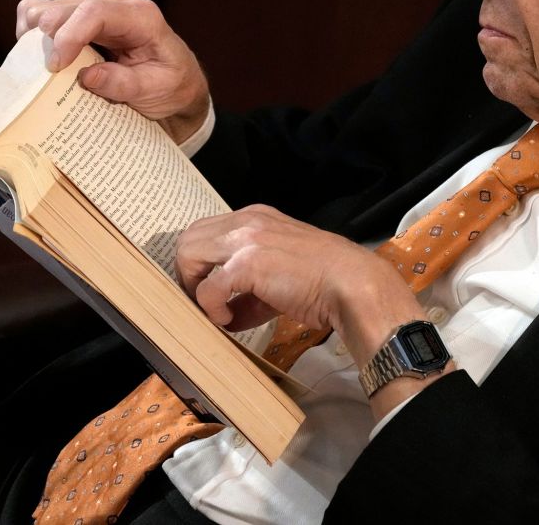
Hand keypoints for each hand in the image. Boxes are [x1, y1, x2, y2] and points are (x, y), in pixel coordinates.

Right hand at [15, 0, 209, 142]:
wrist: (174, 81)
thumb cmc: (170, 84)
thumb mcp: (157, 90)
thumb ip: (125, 84)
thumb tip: (87, 76)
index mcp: (141, 16)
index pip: (94, 13)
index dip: (69, 36)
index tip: (56, 67)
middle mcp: (114, 3)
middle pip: (62, 10)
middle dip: (47, 43)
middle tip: (49, 77)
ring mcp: (92, 5)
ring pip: (43, 10)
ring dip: (36, 40)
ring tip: (46, 70)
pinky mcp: (76, 14)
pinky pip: (38, 14)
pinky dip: (32, 36)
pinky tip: (42, 58)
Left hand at [174, 205, 424, 368]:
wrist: (350, 284)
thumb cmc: (323, 281)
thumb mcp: (280, 272)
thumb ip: (250, 286)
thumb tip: (228, 313)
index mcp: (256, 217)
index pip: (207, 230)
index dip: (201, 263)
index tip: (208, 290)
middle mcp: (247, 221)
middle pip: (189, 238)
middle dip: (189, 273)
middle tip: (205, 302)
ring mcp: (246, 240)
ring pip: (188, 255)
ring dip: (195, 288)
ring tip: (215, 310)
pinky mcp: (247, 264)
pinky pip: (207, 290)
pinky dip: (212, 309)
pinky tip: (230, 320)